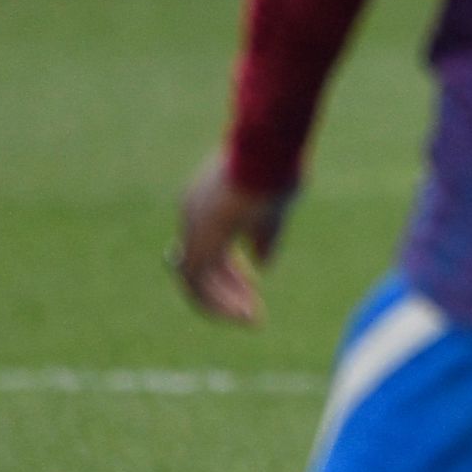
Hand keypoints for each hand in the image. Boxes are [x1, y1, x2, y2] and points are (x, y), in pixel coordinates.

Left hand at [171, 152, 290, 325]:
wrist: (269, 151)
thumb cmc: (277, 171)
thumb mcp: (274, 211)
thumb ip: (266, 239)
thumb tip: (262, 265)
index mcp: (207, 205)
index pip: (211, 247)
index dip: (232, 271)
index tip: (255, 285)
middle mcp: (193, 216)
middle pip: (200, 266)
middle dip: (228, 292)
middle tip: (253, 314)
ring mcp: (194, 229)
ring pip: (196, 280)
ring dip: (224, 303)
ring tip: (252, 321)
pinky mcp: (201, 241)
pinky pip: (200, 284)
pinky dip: (220, 302)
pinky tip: (245, 313)